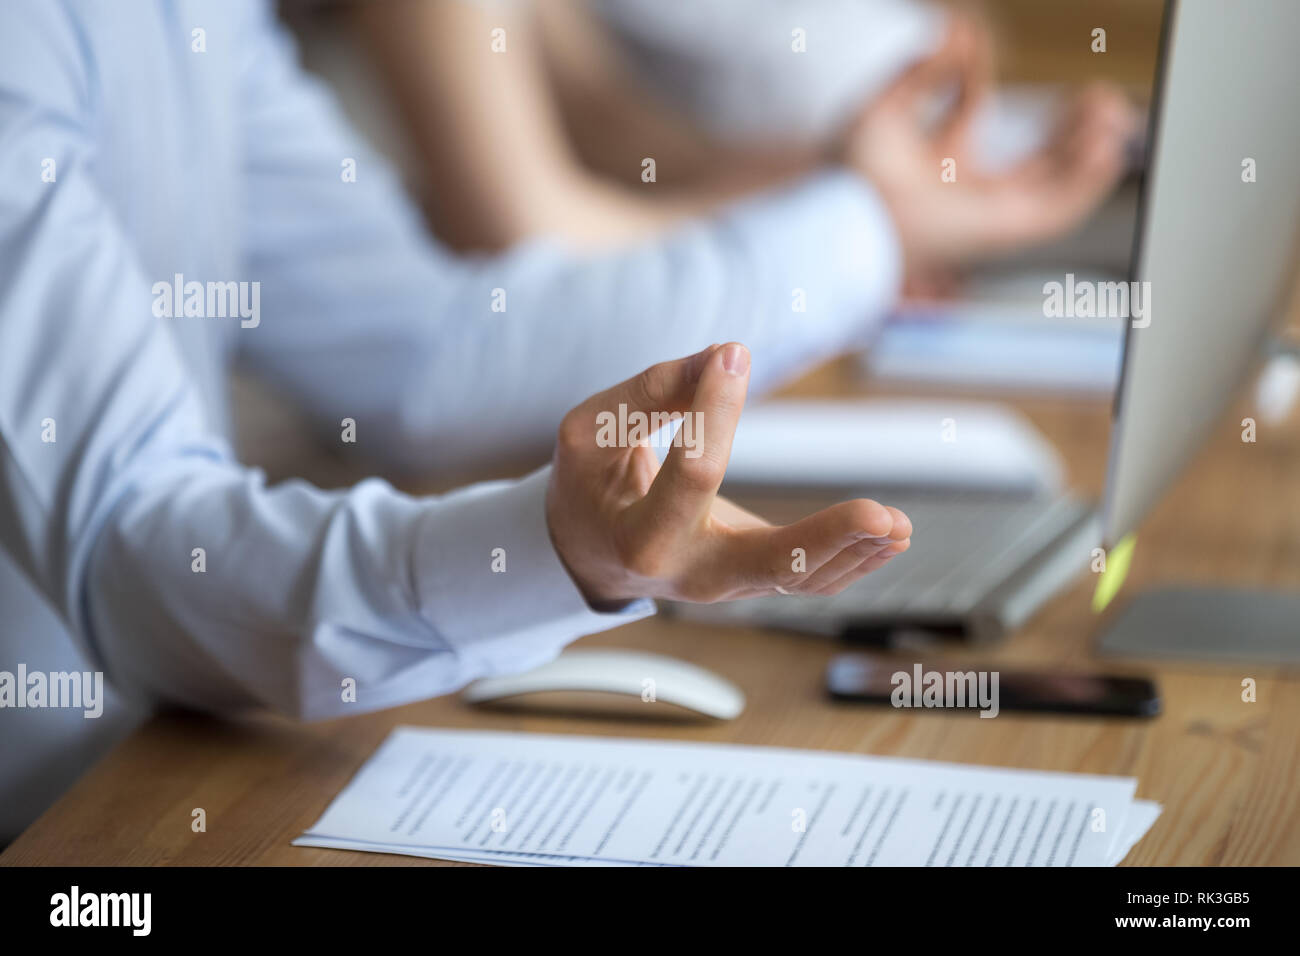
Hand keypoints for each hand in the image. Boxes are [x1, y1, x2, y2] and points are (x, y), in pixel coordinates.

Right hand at [545, 343, 911, 606]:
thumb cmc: (590, 483)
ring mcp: (726, 586)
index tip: (731, 355)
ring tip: (900, 523)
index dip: (714, 410)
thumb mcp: (593, 430)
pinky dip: (853, 561)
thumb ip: (653, 391)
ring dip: (856, 550)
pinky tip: (891, 537)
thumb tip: (725, 354)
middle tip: (882, 515)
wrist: (587, 552)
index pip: (692, 473)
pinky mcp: (752, 581)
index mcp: (640, 536)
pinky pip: (809, 581)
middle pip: (767, 565)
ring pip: (799, 580)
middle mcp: (689, 574)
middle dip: (827, 539)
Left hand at [840, 15, 1137, 276]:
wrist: (847, 213)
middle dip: (1066, 130)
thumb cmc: (851, 178)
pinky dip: (1084, 185)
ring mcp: (982, 215)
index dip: (971, 78)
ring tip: (1110, 114)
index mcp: (926, 164)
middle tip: (1095, 95)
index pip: (964, 115)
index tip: (973, 45)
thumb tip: (957, 28)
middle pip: (1029, 163)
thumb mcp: (888, 108)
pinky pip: (1055, 214)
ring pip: (1051, 187)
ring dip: (1085, 153)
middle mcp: (958, 192)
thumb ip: (925, 70)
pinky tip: (1104, 151)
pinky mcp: (999, 232)